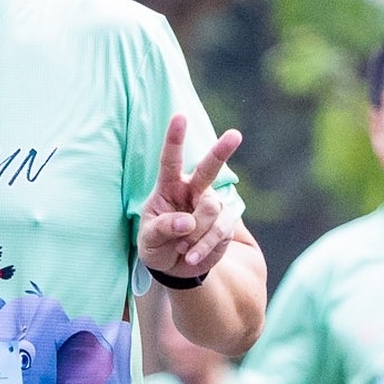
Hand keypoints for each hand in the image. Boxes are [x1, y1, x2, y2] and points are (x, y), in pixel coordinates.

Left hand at [139, 112, 246, 281]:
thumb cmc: (156, 245)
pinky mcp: (224, 224)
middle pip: (208, 168)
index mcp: (169, 186)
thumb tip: (185, 222)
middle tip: (235, 135)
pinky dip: (203, 246)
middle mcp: (193, 190)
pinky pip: (219, 230)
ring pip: (210, 209)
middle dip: (221, 151)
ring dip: (194, 233)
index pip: (170, 160)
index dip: (175, 139)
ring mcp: (211, 205)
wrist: (174, 267)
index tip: (180, 116)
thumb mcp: (148, 240)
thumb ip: (162, 228)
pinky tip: (191, 257)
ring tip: (181, 248)